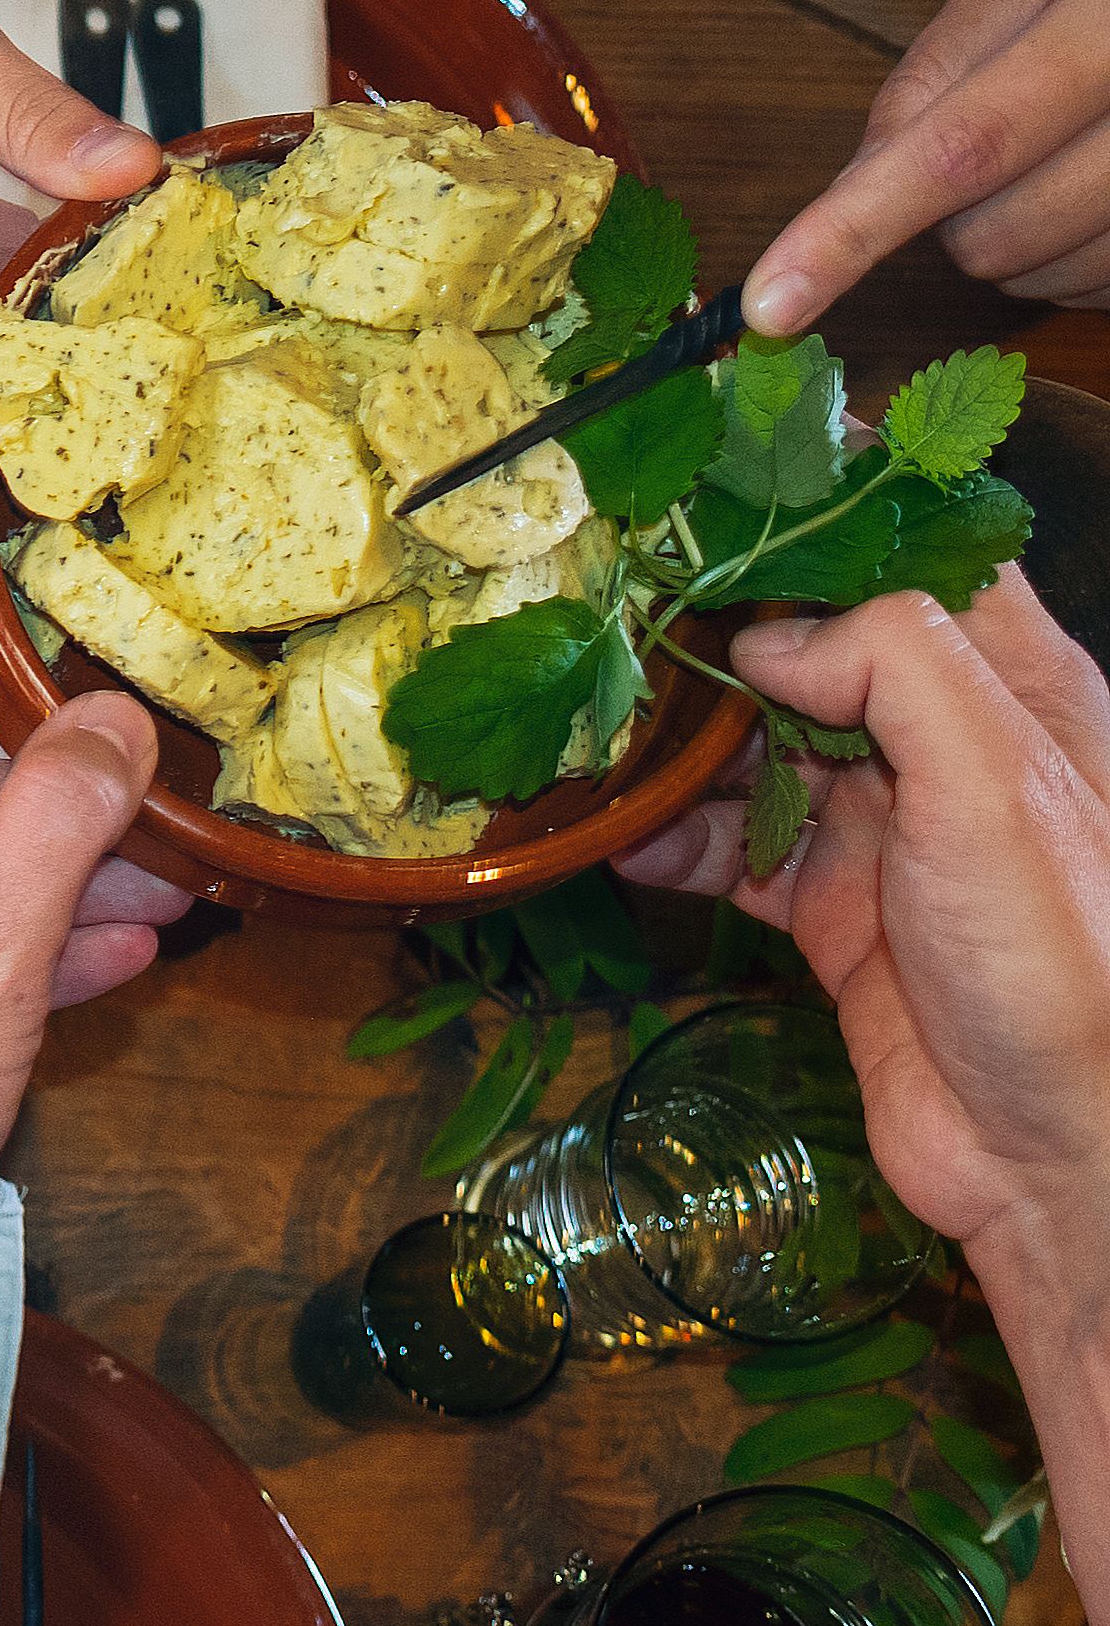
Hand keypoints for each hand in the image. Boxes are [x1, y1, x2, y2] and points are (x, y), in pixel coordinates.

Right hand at [606, 572, 1109, 1305]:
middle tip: (591, 593)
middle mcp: (945, 743)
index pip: (918, 550)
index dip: (822, 504)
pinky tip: (593, 834)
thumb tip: (768, 628)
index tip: (708, 474)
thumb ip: (897, 669)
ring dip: (665, 737)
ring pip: (753, 746)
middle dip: (707, 621)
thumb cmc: (1068, 959)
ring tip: (566, 717)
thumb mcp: (997, 784)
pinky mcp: (832, 913)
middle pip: (813, 644)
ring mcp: (885, 829)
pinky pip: (725, 854)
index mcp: (1014, 686)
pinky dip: (658, 842)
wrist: (1067, 1151)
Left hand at [745, 0, 1109, 333]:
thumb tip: (855, 181)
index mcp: (1108, 22)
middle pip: (997, 233)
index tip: (770, 306)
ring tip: (1061, 158)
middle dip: (954, 219)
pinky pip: (1107, 290)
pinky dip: (1078, 262)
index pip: (962, 146)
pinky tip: (1097, 196)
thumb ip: (938, 70)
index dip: (855, 230)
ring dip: (1022, 246)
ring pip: (1053, 278)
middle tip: (998, 145)